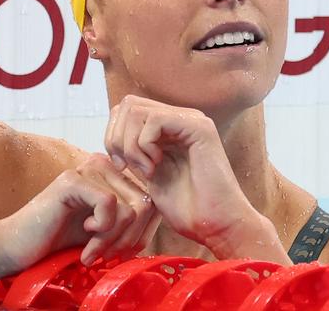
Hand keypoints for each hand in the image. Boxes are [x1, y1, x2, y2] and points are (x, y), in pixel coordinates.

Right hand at [0, 154, 159, 269]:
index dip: (143, 232)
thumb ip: (134, 220)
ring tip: (92, 250)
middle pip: (145, 204)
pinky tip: (84, 235)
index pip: (151, 200)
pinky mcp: (73, 180)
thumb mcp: (108, 230)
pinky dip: (101, 231)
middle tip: (105, 254)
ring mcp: (88, 168)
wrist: (17, 247)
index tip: (120, 250)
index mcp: (113, 174)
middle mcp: (103, 164)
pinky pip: (110, 206)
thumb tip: (164, 217)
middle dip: (129, 238)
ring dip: (113, 239)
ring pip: (130, 208)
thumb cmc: (62, 240)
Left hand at [104, 95, 277, 258]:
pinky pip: (154, 120)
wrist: (215, 225)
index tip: (121, 166)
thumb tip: (113, 136)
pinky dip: (144, 145)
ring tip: (146, 170)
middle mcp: (180, 117)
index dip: (113, 135)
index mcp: (169, 127)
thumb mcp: (150, 174)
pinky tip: (155, 167)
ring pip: (137, 110)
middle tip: (128, 167)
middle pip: (129, 105)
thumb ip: (136, 151)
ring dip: (131, 144)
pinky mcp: (198, 126)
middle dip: (117, 137)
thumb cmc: (187, 208)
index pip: (126, 110)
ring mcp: (191, 119)